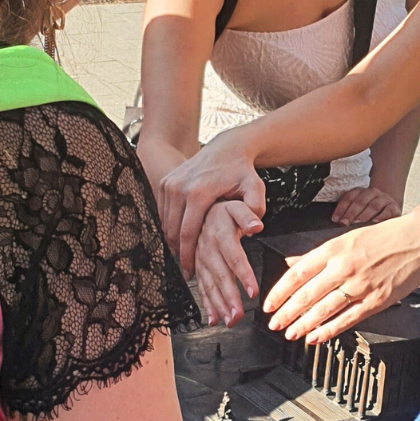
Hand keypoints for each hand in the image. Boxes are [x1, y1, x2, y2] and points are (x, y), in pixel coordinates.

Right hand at [157, 130, 265, 275]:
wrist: (227, 147)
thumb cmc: (242, 171)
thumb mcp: (255, 188)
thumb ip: (256, 209)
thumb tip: (255, 229)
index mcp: (198, 192)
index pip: (188, 233)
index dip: (188, 256)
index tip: (190, 272)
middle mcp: (179, 187)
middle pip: (173, 231)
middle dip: (178, 253)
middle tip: (186, 270)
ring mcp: (170, 183)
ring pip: (165, 222)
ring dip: (172, 241)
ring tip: (183, 256)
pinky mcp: (166, 182)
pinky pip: (163, 212)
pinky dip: (169, 226)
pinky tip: (180, 237)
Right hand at [196, 201, 262, 326]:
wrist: (199, 196)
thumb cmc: (225, 197)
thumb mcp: (240, 194)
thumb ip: (248, 212)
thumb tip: (257, 226)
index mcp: (220, 230)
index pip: (233, 255)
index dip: (243, 274)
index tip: (253, 292)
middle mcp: (207, 244)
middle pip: (219, 274)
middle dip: (229, 298)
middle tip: (239, 317)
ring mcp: (199, 254)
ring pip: (208, 283)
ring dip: (218, 305)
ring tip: (230, 321)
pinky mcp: (196, 261)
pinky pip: (200, 284)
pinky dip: (206, 302)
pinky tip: (213, 318)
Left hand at [263, 214, 419, 345]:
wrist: (418, 239)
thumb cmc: (384, 237)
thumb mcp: (346, 238)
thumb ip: (318, 254)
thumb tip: (292, 263)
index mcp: (334, 249)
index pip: (298, 273)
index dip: (280, 291)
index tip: (269, 304)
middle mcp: (344, 267)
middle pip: (308, 294)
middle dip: (287, 312)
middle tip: (274, 324)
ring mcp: (361, 285)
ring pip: (325, 309)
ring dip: (304, 324)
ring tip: (290, 333)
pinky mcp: (376, 300)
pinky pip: (348, 319)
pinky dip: (329, 330)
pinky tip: (316, 337)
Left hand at [330, 185, 400, 225]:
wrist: (391, 204)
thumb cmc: (370, 210)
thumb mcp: (360, 207)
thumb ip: (349, 212)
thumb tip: (336, 222)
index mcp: (361, 192)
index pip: (349, 197)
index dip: (341, 208)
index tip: (335, 219)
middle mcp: (373, 193)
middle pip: (360, 201)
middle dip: (351, 212)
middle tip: (344, 223)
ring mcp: (384, 199)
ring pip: (373, 205)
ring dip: (364, 215)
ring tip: (357, 223)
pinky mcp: (394, 207)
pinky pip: (387, 211)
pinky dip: (381, 216)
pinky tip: (375, 222)